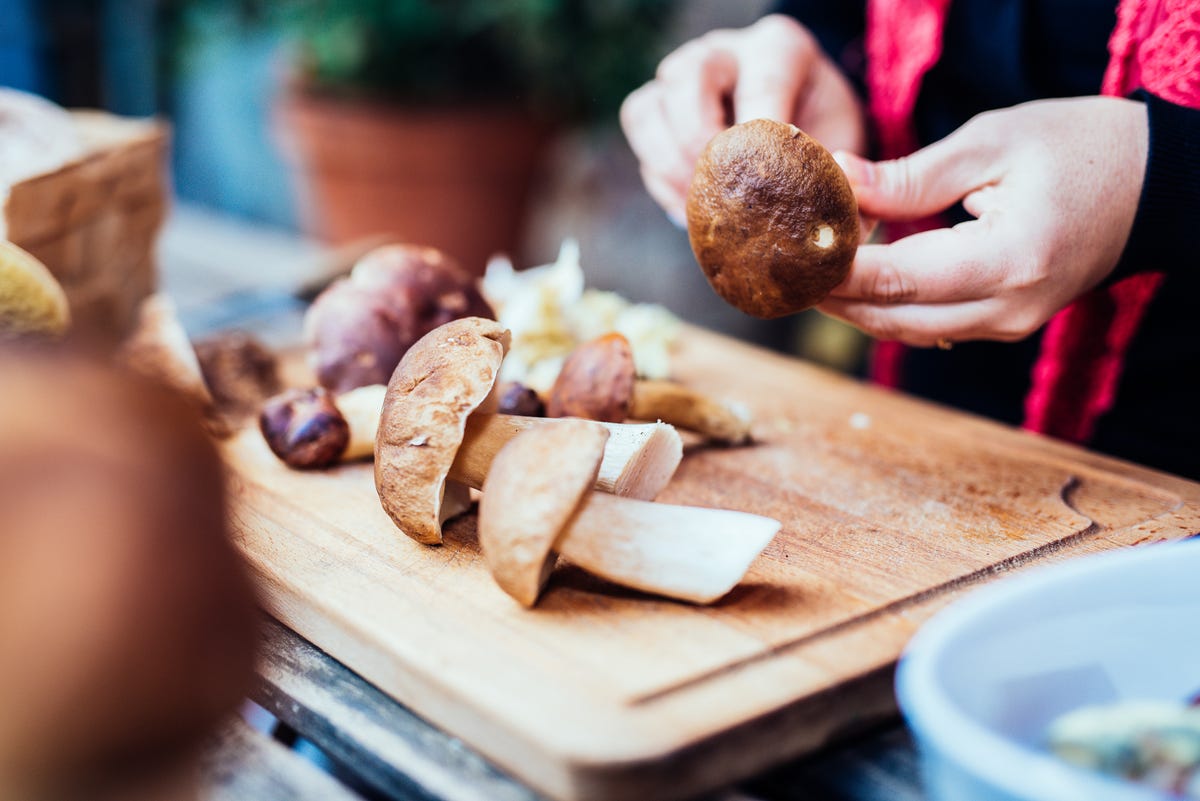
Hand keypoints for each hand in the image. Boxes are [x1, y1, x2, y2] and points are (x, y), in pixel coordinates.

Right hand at [620, 14, 866, 223]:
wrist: (799, 131)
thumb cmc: (823, 132)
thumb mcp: (846, 145)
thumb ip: (845, 180)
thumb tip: (832, 231)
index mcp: (778, 48)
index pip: (762, 81)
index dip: (759, 131)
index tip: (767, 178)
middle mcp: (722, 54)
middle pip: (686, 78)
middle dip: (699, 140)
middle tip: (720, 190)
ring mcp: (680, 82)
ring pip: (647, 108)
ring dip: (668, 163)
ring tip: (699, 207)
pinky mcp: (657, 114)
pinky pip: (642, 145)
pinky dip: (662, 182)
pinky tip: (691, 212)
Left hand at [820, 97, 1148, 346]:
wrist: (1153, 184)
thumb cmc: (1080, 148)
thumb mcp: (992, 144)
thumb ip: (909, 177)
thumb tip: (837, 184)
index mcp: (1010, 260)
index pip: (898, 281)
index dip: (837, 272)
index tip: (791, 253)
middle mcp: (1009, 309)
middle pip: (894, 319)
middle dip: (833, 297)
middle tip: (783, 268)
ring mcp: (1010, 325)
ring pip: (908, 332)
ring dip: (855, 307)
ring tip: (808, 272)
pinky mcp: (1005, 324)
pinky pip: (931, 326)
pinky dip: (888, 307)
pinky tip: (855, 281)